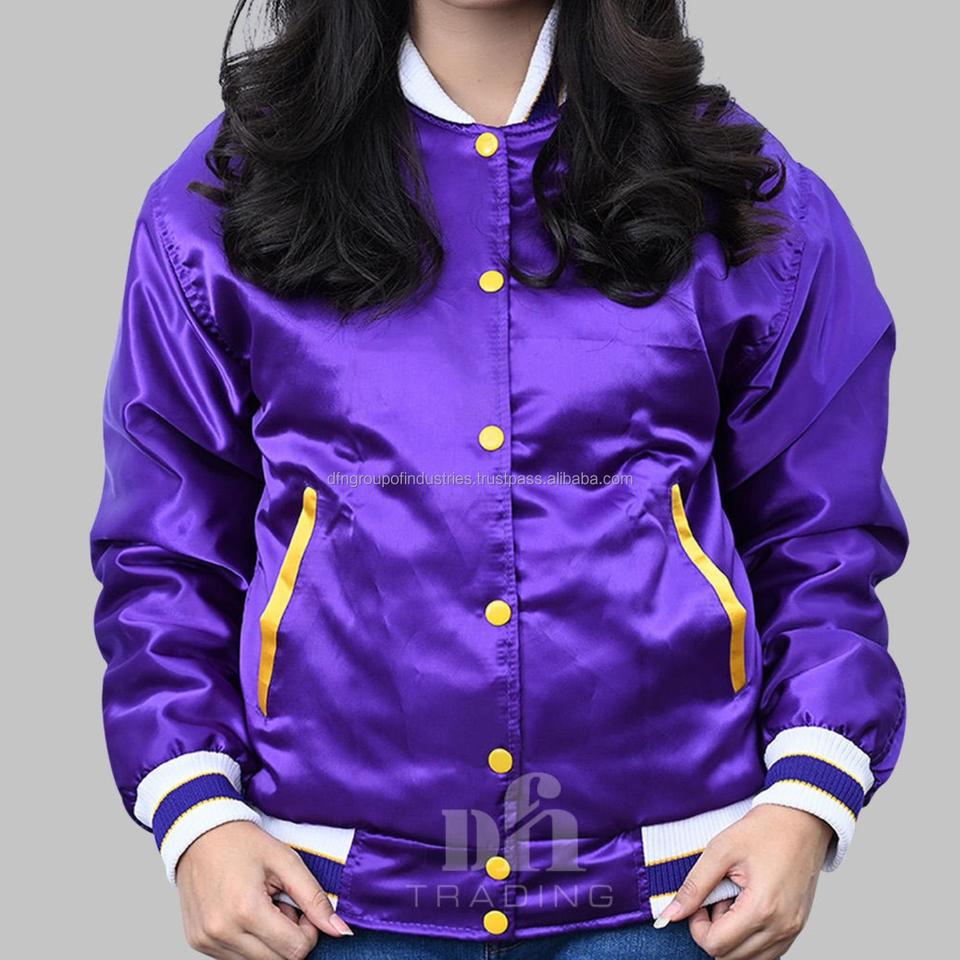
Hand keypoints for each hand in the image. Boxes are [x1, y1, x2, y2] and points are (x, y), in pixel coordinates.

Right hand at [175, 820, 353, 958]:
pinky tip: (244, 912)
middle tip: (280, 904)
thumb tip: (340, 930)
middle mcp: (222, 932)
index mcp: (246, 910)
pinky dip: (248, 941)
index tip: (300, 907)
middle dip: (288, 936)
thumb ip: (314, 898)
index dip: (307, 932)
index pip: (294, 950)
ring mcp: (206, 941)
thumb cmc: (242, 843)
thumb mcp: (286, 861)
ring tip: (261, 905)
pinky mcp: (198, 943)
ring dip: (268, 941)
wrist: (199, 834)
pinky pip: (235, 958)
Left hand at [653, 804, 834, 959]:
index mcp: (762, 908)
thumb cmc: (763, 831)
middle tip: (716, 898)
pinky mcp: (796, 928)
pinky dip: (749, 938)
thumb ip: (694, 886)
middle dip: (714, 931)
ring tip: (732, 901)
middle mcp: (781, 927)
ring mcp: (792, 930)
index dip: (697, 927)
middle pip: (730, 957)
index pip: (716, 945)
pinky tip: (746, 908)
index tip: (699, 902)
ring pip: (749, 959)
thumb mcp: (720, 850)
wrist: (800, 822)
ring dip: (732, 937)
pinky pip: (767, 952)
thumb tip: (670, 914)